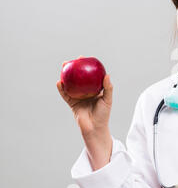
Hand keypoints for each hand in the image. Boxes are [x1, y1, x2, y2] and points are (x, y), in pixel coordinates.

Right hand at [56, 55, 113, 169]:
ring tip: (63, 67)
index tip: (85, 59)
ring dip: (65, 76)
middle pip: (78, 78)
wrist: (94, 128)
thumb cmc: (103, 114)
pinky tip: (59, 82)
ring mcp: (78, 97)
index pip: (91, 76)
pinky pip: (65, 94)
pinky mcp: (71, 103)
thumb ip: (108, 88)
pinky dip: (61, 88)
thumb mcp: (107, 100)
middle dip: (74, 69)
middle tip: (72, 61)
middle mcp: (85, 92)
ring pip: (70, 84)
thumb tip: (107, 75)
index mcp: (95, 90)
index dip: (87, 67)